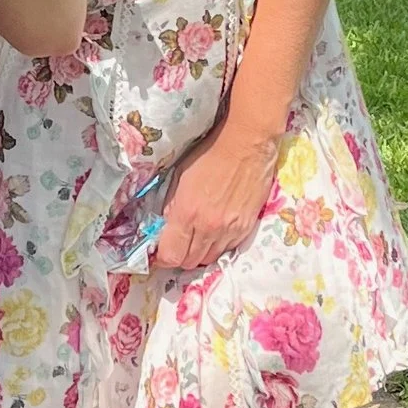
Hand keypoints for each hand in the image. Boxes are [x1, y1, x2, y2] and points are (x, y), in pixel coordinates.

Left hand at [153, 119, 282, 274]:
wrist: (246, 145)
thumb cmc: (210, 154)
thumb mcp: (179, 176)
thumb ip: (171, 205)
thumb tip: (167, 226)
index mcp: (187, 214)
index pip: (170, 255)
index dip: (162, 258)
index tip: (160, 253)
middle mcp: (208, 228)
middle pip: (189, 263)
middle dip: (180, 257)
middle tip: (178, 244)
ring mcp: (230, 230)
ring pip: (209, 259)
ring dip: (200, 253)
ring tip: (197, 238)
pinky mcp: (247, 227)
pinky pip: (228, 249)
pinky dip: (219, 246)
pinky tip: (216, 232)